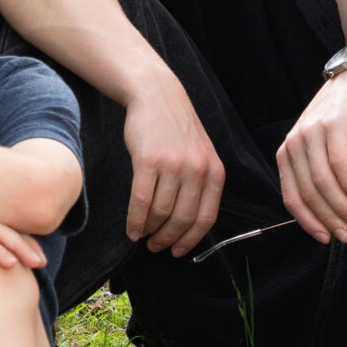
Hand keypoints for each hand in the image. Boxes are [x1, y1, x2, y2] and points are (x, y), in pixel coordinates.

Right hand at [120, 72, 224, 254]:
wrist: (156, 95)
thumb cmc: (176, 129)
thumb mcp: (201, 154)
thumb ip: (200, 184)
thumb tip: (188, 224)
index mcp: (214, 171)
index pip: (206, 218)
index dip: (191, 240)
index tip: (178, 252)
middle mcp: (197, 169)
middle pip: (183, 219)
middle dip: (168, 239)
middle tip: (156, 247)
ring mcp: (173, 164)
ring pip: (161, 212)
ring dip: (150, 231)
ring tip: (142, 236)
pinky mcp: (148, 160)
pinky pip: (141, 200)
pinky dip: (135, 220)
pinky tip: (132, 228)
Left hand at [276, 68, 346, 242]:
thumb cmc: (342, 123)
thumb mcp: (324, 153)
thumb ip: (323, 180)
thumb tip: (333, 217)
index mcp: (286, 154)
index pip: (291, 197)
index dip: (308, 222)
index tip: (325, 238)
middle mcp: (293, 144)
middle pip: (307, 192)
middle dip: (328, 218)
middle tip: (346, 234)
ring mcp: (311, 133)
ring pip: (323, 181)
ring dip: (341, 206)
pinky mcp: (333, 125)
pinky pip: (340, 164)